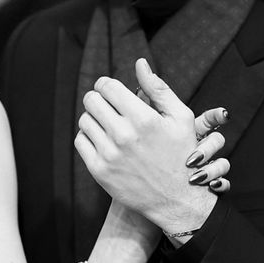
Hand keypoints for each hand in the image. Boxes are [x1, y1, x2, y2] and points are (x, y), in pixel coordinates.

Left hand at [75, 58, 229, 233]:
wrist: (177, 200)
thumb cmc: (183, 154)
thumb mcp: (180, 118)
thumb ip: (158, 88)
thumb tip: (139, 63)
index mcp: (144, 118)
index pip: (107, 86)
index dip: (107, 84)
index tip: (111, 90)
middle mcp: (124, 136)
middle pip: (91, 100)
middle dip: (99, 98)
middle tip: (108, 105)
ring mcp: (109, 155)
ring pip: (84, 120)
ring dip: (94, 118)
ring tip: (108, 124)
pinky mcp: (99, 172)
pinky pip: (80, 142)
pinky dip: (89, 137)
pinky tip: (104, 140)